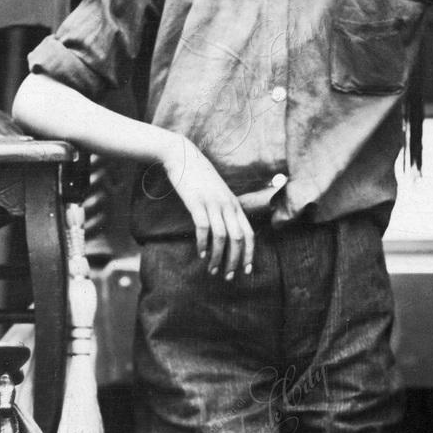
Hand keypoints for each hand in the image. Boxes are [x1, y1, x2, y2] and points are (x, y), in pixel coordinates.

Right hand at [160, 135, 254, 278]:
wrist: (182, 155)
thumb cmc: (199, 177)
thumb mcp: (217, 193)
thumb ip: (224, 209)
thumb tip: (225, 232)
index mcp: (235, 204)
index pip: (250, 233)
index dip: (250, 254)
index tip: (247, 270)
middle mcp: (227, 205)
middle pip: (239, 238)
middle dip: (235, 261)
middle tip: (228, 276)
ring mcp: (213, 203)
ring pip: (222, 237)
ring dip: (218, 257)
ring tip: (212, 270)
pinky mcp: (197, 202)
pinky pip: (203, 228)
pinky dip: (203, 244)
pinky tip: (200, 254)